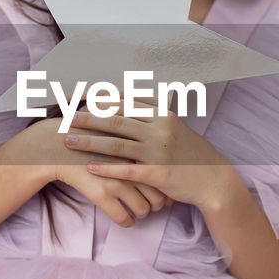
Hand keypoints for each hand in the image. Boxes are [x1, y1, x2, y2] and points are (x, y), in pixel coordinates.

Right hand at [15, 113, 173, 227]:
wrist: (59, 144)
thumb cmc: (90, 136)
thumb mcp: (118, 132)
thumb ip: (137, 143)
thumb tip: (157, 158)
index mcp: (139, 149)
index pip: (163, 176)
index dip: (165, 188)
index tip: (164, 193)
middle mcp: (132, 165)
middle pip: (158, 195)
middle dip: (158, 205)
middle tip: (154, 205)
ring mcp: (117, 180)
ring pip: (143, 209)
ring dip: (142, 214)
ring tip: (138, 210)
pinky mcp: (102, 194)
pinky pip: (123, 218)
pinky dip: (127, 222)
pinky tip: (125, 219)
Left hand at [62, 100, 234, 211]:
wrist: (213, 180)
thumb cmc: (189, 153)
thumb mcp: (173, 128)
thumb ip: (150, 115)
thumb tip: (123, 101)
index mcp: (163, 114)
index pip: (124, 101)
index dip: (98, 100)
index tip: (76, 99)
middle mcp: (161, 129)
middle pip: (116, 120)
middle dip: (87, 118)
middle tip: (65, 118)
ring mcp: (160, 151)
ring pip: (117, 144)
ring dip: (90, 142)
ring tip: (68, 141)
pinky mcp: (159, 174)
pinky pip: (128, 170)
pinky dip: (107, 169)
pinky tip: (89, 168)